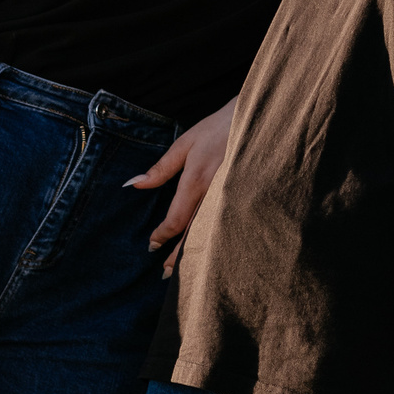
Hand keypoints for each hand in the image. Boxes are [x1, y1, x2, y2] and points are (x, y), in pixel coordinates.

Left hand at [130, 102, 232, 275]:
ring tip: (185, 270)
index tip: (152, 244)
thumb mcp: (186, 143)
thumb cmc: (219, 128)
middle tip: (165, 272)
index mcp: (197, 180)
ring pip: (211, 234)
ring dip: (197, 253)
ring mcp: (232, 199)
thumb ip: (161, 168)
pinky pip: (227, 226)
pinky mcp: (245, 200)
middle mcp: (215, 195)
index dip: (163, 235)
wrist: (259, 120)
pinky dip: (217, 241)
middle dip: (179, 255)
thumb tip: (135, 184)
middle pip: (194, 234)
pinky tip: (212, 252)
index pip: (177, 219)